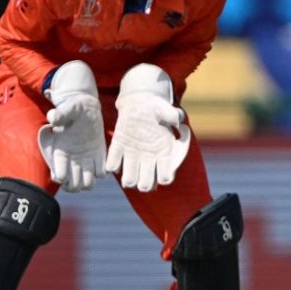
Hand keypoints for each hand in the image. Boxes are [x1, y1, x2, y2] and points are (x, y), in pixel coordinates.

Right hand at [37, 61, 106, 191]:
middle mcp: (72, 160)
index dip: (61, 176)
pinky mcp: (98, 157)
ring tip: (91, 172)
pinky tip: (102, 163)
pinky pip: (101, 173)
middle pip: (72, 185)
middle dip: (75, 184)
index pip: (59, 174)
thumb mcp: (66, 109)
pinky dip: (102, 172)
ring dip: (88, 182)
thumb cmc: (73, 108)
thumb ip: (59, 115)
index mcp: (60, 152)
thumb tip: (52, 117)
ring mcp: (86, 160)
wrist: (87, 108)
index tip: (64, 173)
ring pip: (87, 184)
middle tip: (80, 176)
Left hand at [105, 64, 190, 192]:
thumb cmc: (156, 108)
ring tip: (127, 170)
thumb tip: (178, 120)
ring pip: (129, 180)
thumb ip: (172, 114)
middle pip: (146, 185)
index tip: (162, 170)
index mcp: (163, 152)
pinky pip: (112, 165)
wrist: (138, 104)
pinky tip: (117, 157)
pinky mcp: (118, 149)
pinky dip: (113, 165)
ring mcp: (132, 156)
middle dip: (144, 184)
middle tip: (141, 176)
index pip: (166, 177)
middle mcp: (148, 158)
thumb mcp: (164, 109)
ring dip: (128, 179)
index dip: (164, 177)